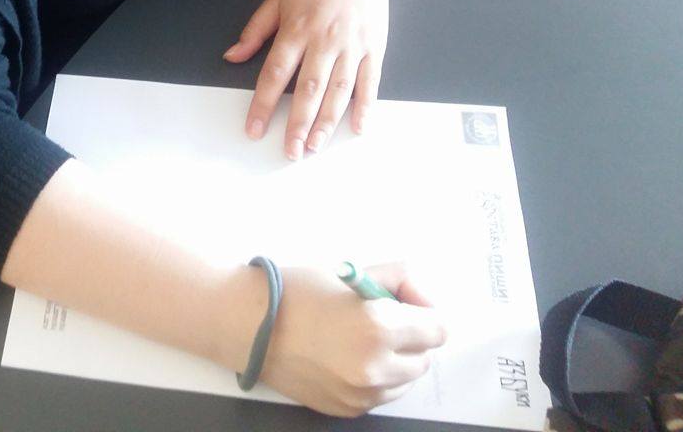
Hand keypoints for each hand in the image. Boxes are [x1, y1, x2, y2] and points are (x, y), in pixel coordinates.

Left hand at [224, 0, 391, 158]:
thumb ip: (255, 30)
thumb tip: (232, 56)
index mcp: (296, 29)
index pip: (274, 74)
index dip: (262, 105)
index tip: (254, 129)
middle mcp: (324, 41)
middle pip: (308, 90)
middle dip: (297, 124)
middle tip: (290, 152)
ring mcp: (351, 46)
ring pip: (338, 92)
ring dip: (327, 123)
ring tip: (315, 146)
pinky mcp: (374, 48)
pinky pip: (370, 83)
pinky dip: (364, 107)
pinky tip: (357, 127)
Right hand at [262, 263, 446, 416]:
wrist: (244, 325)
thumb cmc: (293, 291)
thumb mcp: (347, 274)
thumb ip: (392, 279)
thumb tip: (416, 295)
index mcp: (379, 328)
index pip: (438, 329)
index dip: (423, 311)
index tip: (404, 302)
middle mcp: (376, 367)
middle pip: (424, 358)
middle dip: (410, 337)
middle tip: (382, 318)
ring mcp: (361, 394)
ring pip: (404, 381)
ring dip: (395, 361)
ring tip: (361, 339)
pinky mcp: (346, 409)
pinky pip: (379, 395)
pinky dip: (373, 378)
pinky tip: (345, 356)